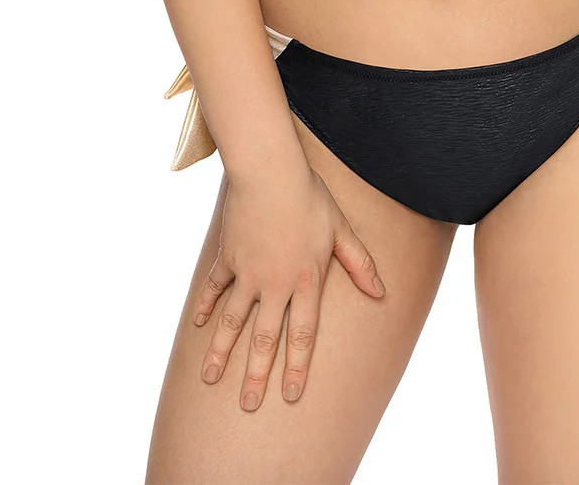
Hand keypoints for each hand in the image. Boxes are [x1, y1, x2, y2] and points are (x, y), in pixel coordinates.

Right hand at [192, 154, 385, 411]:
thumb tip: (381, 293)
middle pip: (264, 338)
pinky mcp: (228, 257)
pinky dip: (205, 306)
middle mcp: (274, 284)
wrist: (269, 171)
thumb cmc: (310, 197)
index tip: (291, 395)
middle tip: (248, 406)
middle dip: (255, 374)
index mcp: (305, 280)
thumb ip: (360, 264)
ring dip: (221, 351)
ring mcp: (247, 272)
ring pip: (233, 321)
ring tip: (209, 378)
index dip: (297, 367)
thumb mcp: (341, 229)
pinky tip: (197, 325)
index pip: (303, 335)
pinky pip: (214, 287)